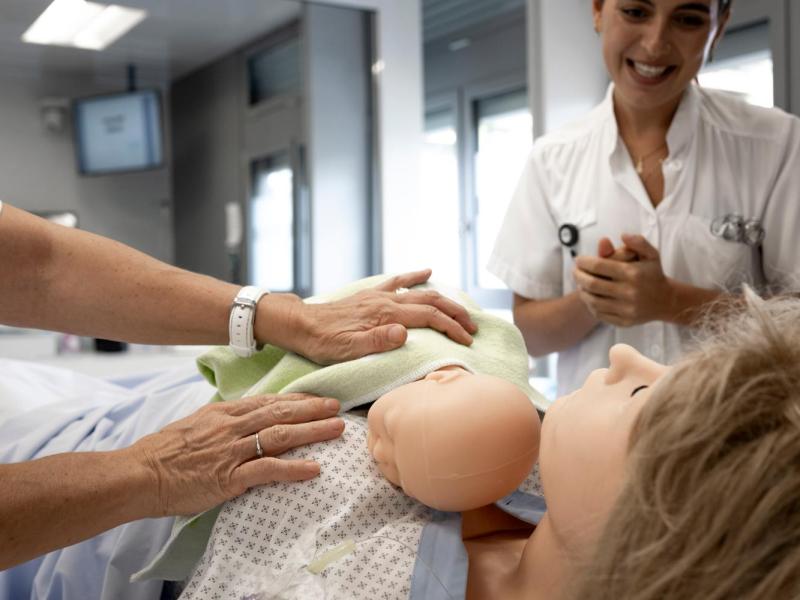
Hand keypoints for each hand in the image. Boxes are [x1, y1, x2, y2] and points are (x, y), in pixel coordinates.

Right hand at [130, 393, 343, 516]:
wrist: (139, 474)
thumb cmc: (165, 452)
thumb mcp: (196, 425)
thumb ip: (224, 420)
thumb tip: (247, 417)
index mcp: (224, 412)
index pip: (268, 401)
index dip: (297, 398)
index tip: (318, 397)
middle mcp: (232, 426)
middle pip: (280, 412)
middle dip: (312, 409)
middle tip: (338, 406)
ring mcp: (232, 451)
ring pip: (280, 435)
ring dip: (312, 431)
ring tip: (336, 429)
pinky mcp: (229, 477)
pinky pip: (267, 469)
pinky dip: (293, 468)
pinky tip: (313, 469)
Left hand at [289, 269, 477, 363]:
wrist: (300, 325)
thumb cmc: (323, 343)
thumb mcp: (347, 350)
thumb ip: (377, 342)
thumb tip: (405, 334)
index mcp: (385, 315)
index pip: (429, 319)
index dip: (451, 328)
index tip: (467, 342)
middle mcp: (385, 301)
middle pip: (431, 302)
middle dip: (456, 314)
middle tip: (473, 329)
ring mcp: (378, 296)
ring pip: (419, 292)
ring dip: (443, 300)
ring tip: (461, 311)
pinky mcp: (370, 295)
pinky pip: (397, 282)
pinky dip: (414, 276)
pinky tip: (427, 272)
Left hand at [573, 234, 673, 326]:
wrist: (666, 301)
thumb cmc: (653, 274)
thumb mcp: (651, 254)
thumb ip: (638, 242)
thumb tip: (622, 235)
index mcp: (632, 273)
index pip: (598, 266)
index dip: (584, 262)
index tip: (578, 260)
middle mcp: (629, 291)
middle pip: (592, 284)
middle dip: (578, 276)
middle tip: (574, 271)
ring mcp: (626, 308)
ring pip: (593, 300)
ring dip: (582, 291)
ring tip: (580, 284)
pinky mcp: (625, 321)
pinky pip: (600, 314)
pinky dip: (590, 305)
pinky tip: (589, 297)